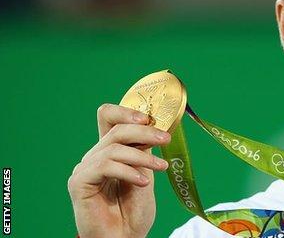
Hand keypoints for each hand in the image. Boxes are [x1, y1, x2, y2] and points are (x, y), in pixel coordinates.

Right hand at [68, 104, 170, 237]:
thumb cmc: (133, 211)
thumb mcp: (145, 173)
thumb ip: (144, 151)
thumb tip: (156, 128)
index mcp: (110, 150)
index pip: (109, 117)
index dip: (127, 111)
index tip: (151, 119)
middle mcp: (95, 156)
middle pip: (116, 129)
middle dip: (145, 132)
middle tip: (165, 139)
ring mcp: (85, 168)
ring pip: (114, 147)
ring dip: (142, 156)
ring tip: (161, 169)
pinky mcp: (79, 182)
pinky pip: (105, 166)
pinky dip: (128, 171)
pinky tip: (143, 182)